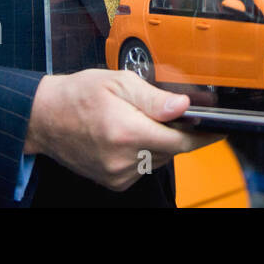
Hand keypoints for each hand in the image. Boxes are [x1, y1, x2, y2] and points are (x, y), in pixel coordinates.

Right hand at [23, 69, 215, 190]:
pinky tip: (130, 135)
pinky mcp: (112, 181)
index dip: (202, 136)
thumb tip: (183, 107)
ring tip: (140, 120)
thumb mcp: (119, 83)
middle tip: (166, 112)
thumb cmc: (78, 95)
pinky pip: (143, 167)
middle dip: (175, 132)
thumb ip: (154, 97)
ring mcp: (116, 174)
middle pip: (171, 150)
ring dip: (160, 142)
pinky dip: (145, 152)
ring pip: (158, 159)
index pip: (179, 141)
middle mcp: (122, 159)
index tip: (218, 130)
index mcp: (126, 132)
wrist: (45, 117)